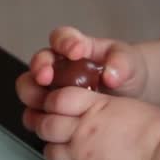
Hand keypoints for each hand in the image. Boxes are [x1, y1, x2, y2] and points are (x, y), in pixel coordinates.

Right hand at [16, 27, 148, 128]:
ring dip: (34, 95)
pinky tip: (52, 122)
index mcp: (75, 47)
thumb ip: (121, 63)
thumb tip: (110, 74)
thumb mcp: (130, 63)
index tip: (76, 51)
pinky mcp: (50, 111)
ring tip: (47, 103)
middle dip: (39, 69)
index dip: (64, 43)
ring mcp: (51, 89)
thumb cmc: (126, 73)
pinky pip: (35, 114)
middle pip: (38, 63)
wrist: (131, 98)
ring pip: (29, 89)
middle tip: (46, 77)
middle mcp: (58, 66)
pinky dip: (39, 118)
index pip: (61, 37)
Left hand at [26, 87, 159, 159]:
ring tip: (68, 152)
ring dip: (55, 152)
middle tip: (57, 131)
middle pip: (46, 126)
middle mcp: (83, 130)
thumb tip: (92, 108)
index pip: (57, 99)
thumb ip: (102, 106)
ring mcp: (83, 156)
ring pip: (49, 152)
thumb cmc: (156, 130)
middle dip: (48, 127)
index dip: (53, 103)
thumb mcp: (127, 105)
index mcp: (94, 107)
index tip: (58, 107)